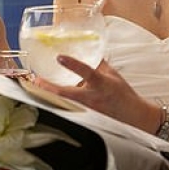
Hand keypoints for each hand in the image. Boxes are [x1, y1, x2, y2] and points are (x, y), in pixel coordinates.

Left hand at [32, 56, 159, 134]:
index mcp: (101, 84)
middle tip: (35, 80)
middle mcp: (93, 97)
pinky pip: (69, 110)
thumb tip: (88, 51)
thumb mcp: (112, 75)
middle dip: (48, 88)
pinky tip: (48, 100)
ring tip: (36, 88)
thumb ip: (98, 64)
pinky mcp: (86, 117)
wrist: (134, 117)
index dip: (72, 64)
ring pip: (64, 103)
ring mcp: (88, 110)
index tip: (60, 57)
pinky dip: (58, 104)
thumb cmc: (124, 96)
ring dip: (50, 96)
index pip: (87, 71)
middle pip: (66, 93)